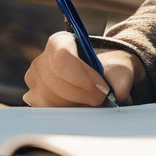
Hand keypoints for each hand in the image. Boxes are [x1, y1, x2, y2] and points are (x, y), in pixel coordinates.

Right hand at [23, 31, 142, 106]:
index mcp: (60, 42)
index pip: (62, 58)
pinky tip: (79, 106)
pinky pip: (47, 111)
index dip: (81, 76)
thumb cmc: (108, 69)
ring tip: (91, 101)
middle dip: (82, 94)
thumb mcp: (119, 66)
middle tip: (101, 99)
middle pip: (54, 82)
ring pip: (49, 99)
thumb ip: (120, 78)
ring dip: (74, 105)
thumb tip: (118, 95)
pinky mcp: (34, 100)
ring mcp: (34, 82)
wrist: (100, 77)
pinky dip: (65, 112)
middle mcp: (42, 61)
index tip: (102, 89)